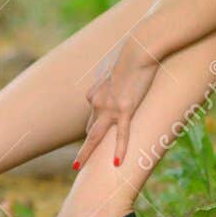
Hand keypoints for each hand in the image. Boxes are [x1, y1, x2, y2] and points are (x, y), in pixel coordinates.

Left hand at [74, 33, 162, 170]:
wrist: (138, 48)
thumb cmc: (132, 52)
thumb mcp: (116, 64)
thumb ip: (114, 75)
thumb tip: (119, 74)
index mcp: (94, 91)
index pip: (93, 114)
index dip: (95, 126)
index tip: (96, 134)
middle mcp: (97, 101)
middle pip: (90, 128)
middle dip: (84, 145)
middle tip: (77, 163)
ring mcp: (110, 107)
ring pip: (95, 136)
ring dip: (86, 153)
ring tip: (78, 168)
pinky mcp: (126, 109)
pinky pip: (121, 135)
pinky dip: (119, 150)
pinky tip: (116, 163)